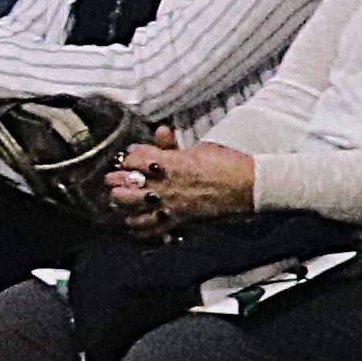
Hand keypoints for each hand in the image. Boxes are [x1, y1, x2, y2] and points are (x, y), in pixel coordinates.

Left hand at [113, 139, 254, 225]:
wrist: (248, 185)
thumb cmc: (226, 162)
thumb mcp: (197, 149)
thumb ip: (173, 145)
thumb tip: (160, 131)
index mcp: (171, 164)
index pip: (135, 159)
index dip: (128, 158)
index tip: (128, 158)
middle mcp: (167, 185)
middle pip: (128, 187)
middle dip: (117, 182)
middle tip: (113, 180)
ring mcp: (172, 205)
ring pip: (134, 209)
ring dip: (123, 205)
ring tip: (118, 201)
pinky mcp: (180, 219)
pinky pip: (152, 229)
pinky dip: (140, 228)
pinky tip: (133, 224)